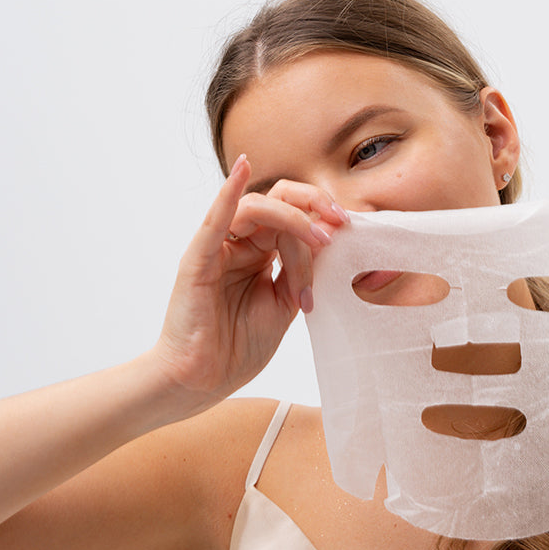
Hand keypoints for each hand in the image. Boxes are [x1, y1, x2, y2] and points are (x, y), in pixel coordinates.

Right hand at [150, 156, 347, 411]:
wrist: (203, 380)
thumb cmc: (237, 346)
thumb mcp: (283, 304)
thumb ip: (300, 271)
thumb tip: (325, 241)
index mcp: (258, 253)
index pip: (291, 216)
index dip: (320, 216)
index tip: (349, 227)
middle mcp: (237, 243)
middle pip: (277, 203)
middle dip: (313, 207)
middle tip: (340, 223)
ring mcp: (217, 248)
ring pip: (258, 210)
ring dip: (294, 220)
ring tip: (319, 242)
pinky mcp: (199, 259)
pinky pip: (215, 219)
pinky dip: (229, 191)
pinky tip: (243, 169)